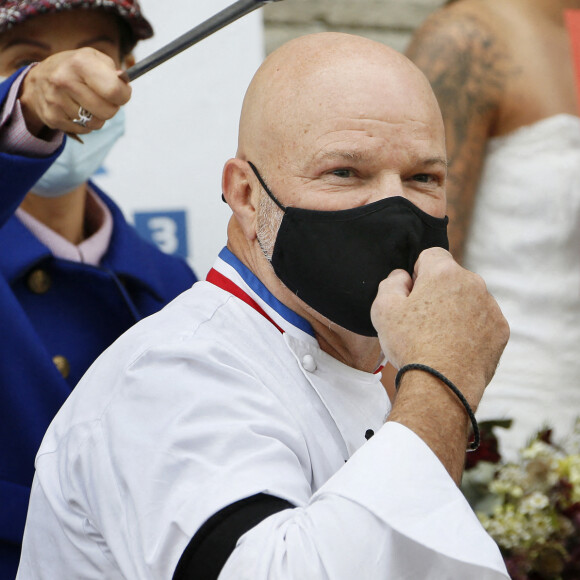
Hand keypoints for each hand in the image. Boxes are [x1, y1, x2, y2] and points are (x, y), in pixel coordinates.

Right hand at [18, 47, 130, 136]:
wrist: (38, 80)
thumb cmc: (75, 69)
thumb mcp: (93, 58)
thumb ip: (113, 72)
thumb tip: (125, 87)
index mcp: (79, 63)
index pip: (114, 90)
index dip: (124, 95)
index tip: (122, 93)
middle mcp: (64, 80)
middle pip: (108, 111)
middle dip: (111, 107)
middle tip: (102, 98)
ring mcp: (56, 100)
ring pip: (97, 123)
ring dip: (97, 116)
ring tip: (86, 103)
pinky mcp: (52, 118)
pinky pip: (84, 130)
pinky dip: (85, 123)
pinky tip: (75, 109)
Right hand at [370, 247, 508, 408]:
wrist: (441, 386)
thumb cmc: (410, 345)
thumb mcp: (383, 308)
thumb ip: (392, 281)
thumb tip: (403, 276)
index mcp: (444, 273)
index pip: (432, 255)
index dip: (418, 273)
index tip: (412, 295)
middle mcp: (473, 283)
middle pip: (451, 278)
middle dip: (438, 292)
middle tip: (422, 321)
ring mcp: (491, 307)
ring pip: (469, 299)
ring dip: (455, 310)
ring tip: (439, 338)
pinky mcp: (500, 330)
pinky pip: (482, 320)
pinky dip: (471, 329)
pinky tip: (455, 347)